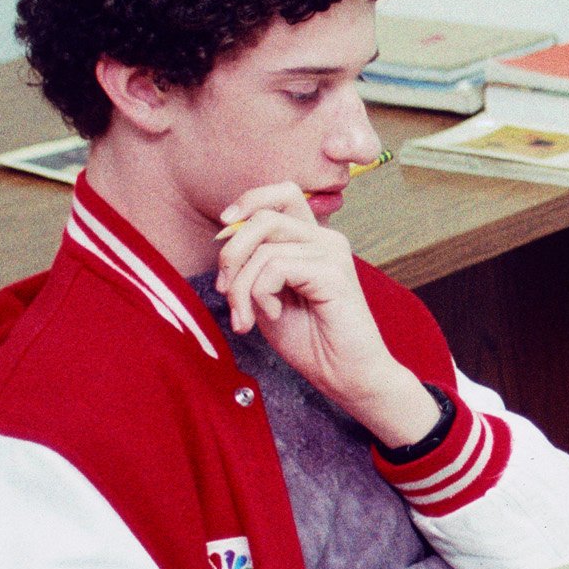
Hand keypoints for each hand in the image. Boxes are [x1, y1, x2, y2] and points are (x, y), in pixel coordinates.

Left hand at [214, 185, 439, 445]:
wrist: (346, 375)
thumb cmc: (310, 339)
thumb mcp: (267, 293)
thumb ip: (254, 263)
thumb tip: (224, 237)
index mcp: (313, 239)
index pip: (282, 193)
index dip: (248, 201)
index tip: (222, 226)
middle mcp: (326, 239)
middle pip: (264, 216)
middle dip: (231, 252)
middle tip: (223, 291)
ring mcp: (332, 253)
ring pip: (264, 246)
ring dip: (240, 286)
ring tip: (245, 317)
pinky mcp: (333, 271)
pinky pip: (275, 267)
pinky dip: (260, 294)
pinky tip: (270, 315)